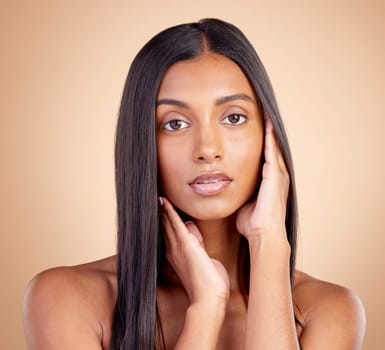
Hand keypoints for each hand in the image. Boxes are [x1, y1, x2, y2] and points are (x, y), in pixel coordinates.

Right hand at [160, 197, 229, 303]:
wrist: (210, 298)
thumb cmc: (210, 285)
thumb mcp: (205, 260)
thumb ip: (198, 245)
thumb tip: (192, 228)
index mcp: (179, 257)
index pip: (170, 235)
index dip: (165, 222)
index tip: (162, 211)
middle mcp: (174, 251)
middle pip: (165, 228)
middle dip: (160, 215)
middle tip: (155, 201)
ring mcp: (179, 248)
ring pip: (167, 224)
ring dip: (162, 211)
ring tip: (157, 198)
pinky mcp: (186, 245)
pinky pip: (175, 224)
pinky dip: (169, 212)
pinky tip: (164, 202)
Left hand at [236, 116, 289, 240]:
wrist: (263, 234)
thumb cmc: (252, 222)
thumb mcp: (244, 202)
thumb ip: (239, 193)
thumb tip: (226, 190)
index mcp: (269, 181)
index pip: (266, 156)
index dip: (263, 142)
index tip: (256, 128)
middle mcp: (276, 176)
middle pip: (273, 148)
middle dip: (269, 132)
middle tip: (264, 114)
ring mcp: (277, 176)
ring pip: (275, 147)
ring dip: (270, 131)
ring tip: (266, 114)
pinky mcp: (274, 177)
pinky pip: (272, 153)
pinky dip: (270, 139)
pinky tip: (267, 125)